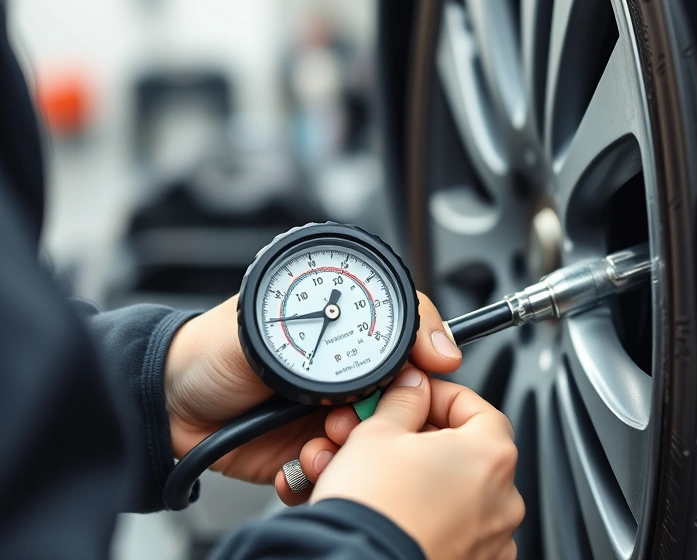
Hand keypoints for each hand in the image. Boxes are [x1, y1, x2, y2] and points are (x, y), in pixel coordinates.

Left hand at [163, 292, 462, 485]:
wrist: (168, 406)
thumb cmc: (211, 351)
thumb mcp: (267, 320)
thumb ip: (327, 320)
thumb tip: (391, 328)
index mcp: (347, 333)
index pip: (411, 338)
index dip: (426, 356)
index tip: (431, 371)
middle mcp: (349, 375)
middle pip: (405, 396)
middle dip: (388, 414)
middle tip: (350, 417)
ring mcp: (334, 418)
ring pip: (378, 440)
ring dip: (353, 447)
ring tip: (317, 444)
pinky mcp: (315, 455)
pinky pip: (340, 471)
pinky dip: (325, 473)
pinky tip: (301, 464)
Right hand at [291, 369, 523, 559]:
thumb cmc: (373, 508)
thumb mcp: (378, 433)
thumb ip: (404, 401)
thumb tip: (412, 388)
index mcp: (491, 455)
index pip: (475, 407)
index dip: (438, 396)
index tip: (413, 397)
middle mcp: (504, 498)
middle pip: (467, 452)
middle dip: (426, 441)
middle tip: (390, 437)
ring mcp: (493, 537)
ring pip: (459, 493)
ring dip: (426, 479)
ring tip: (385, 478)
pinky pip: (457, 529)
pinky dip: (432, 517)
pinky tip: (399, 512)